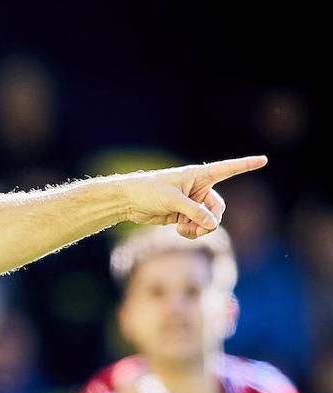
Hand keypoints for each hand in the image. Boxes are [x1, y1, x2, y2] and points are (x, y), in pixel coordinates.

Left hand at [115, 154, 267, 239]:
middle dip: (211, 220)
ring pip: (209, 220)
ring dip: (201, 228)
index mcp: (198, 175)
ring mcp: (193, 203)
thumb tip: (213, 223)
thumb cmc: (148, 191)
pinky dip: (193, 232)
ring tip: (184, 230)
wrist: (128, 202)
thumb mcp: (172, 200)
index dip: (246, 165)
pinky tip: (180, 231)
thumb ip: (193, 211)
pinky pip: (198, 227)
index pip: (227, 169)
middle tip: (199, 227)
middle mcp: (199, 188)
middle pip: (218, 207)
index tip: (264, 160)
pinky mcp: (184, 215)